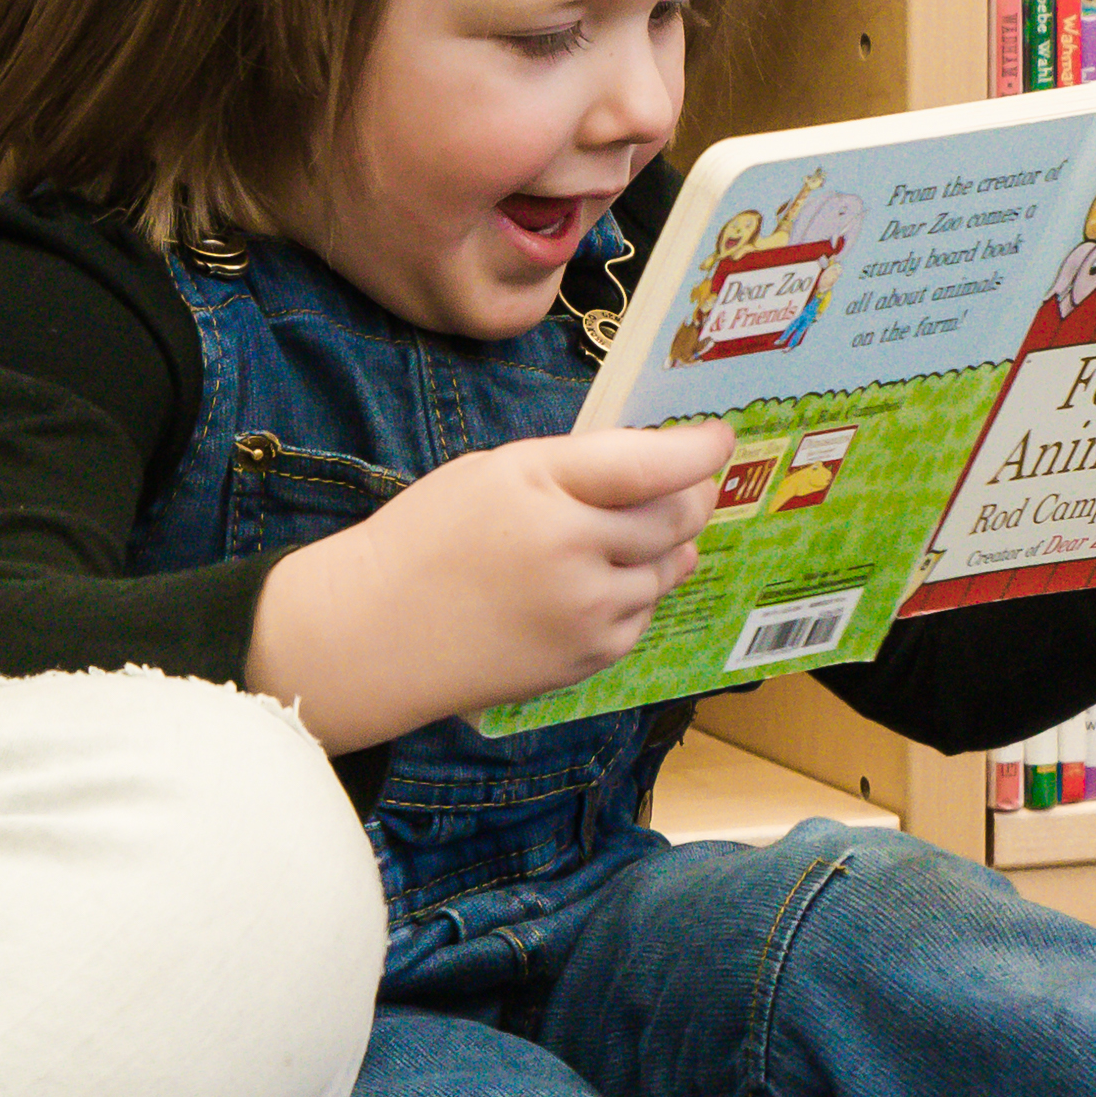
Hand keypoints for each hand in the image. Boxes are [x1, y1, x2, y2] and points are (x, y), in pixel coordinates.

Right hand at [244, 421, 728, 754]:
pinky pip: (643, 613)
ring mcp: (587, 613)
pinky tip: (594, 583)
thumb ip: (574, 465)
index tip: (719, 438)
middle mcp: (576, 553)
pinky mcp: (589, 658)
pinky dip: (636, 591)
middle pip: (676, 518)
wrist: (376, 634)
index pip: (650, 464)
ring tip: (623, 535)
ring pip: (669, 568)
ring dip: (666, 546)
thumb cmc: (428, 538)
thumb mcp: (492, 471)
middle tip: (688, 485)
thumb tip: (655, 463)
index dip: (697, 450)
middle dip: (691, 496)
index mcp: (544, 491)